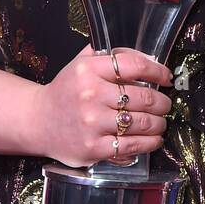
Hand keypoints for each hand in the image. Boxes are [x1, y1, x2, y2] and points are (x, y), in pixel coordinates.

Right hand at [31, 45, 173, 168]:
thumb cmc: (66, 91)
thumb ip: (113, 55)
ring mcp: (92, 122)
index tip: (167, 78)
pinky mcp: (93, 147)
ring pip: (142, 122)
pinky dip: (150, 143)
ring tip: (160, 122)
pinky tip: (154, 139)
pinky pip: (132, 145)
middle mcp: (90, 95)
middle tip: (165, 105)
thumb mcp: (83, 63)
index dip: (158, 72)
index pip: (135, 66)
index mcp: (89, 69)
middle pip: (144, 97)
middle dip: (162, 103)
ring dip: (159, 123)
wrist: (37, 121)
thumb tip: (150, 60)